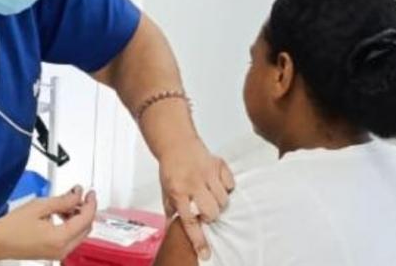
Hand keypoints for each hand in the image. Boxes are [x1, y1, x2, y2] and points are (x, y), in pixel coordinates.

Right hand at [0, 186, 96, 260]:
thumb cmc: (13, 226)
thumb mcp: (40, 206)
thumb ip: (63, 200)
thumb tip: (77, 195)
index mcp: (60, 238)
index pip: (86, 219)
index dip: (90, 203)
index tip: (90, 193)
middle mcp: (62, 249)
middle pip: (86, 228)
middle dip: (85, 210)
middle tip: (80, 195)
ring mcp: (58, 253)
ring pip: (79, 233)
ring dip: (78, 217)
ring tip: (68, 203)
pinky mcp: (54, 253)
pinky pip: (70, 238)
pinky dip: (70, 225)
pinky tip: (61, 214)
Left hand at [159, 138, 234, 260]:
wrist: (176, 143)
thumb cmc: (170, 168)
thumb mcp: (165, 190)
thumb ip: (171, 209)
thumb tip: (173, 229)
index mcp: (177, 191)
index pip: (189, 221)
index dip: (198, 239)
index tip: (205, 253)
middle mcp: (193, 183)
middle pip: (212, 212)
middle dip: (211, 216)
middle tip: (205, 210)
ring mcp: (207, 172)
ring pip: (224, 200)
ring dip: (219, 202)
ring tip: (209, 195)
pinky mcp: (218, 164)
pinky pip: (230, 184)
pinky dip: (226, 186)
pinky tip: (216, 183)